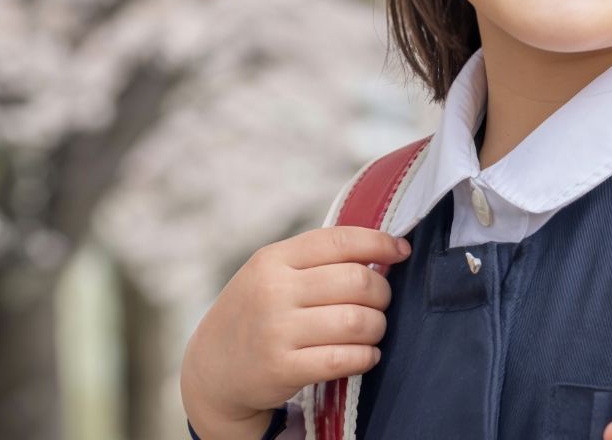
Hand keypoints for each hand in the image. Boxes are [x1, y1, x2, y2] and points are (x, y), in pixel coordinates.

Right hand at [180, 226, 410, 439]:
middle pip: (357, 281)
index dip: (379, 243)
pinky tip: (365, 356)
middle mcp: (273, 290)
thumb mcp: (271, 275)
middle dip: (382, 293)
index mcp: (273, 259)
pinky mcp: (282, 368)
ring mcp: (276, 330)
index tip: (400, 252)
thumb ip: (317, 260)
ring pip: (357, 320)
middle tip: (379, 304)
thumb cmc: (256, 315)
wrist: (211, 370)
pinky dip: (366, 357)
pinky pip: (344, 358)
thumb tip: (385, 248)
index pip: (340, 241)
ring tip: (372, 331)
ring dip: (377, 328)